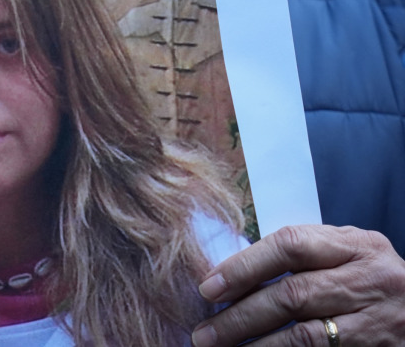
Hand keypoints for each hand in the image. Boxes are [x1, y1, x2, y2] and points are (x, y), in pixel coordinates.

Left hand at [192, 224, 404, 346]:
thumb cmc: (370, 278)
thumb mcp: (347, 253)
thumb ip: (301, 256)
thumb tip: (230, 273)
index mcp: (358, 246)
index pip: (290, 247)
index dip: (244, 267)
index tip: (208, 287)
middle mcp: (371, 281)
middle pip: (293, 296)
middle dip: (240, 316)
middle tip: (205, 333)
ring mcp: (378, 322)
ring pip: (305, 337)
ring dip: (257, 346)